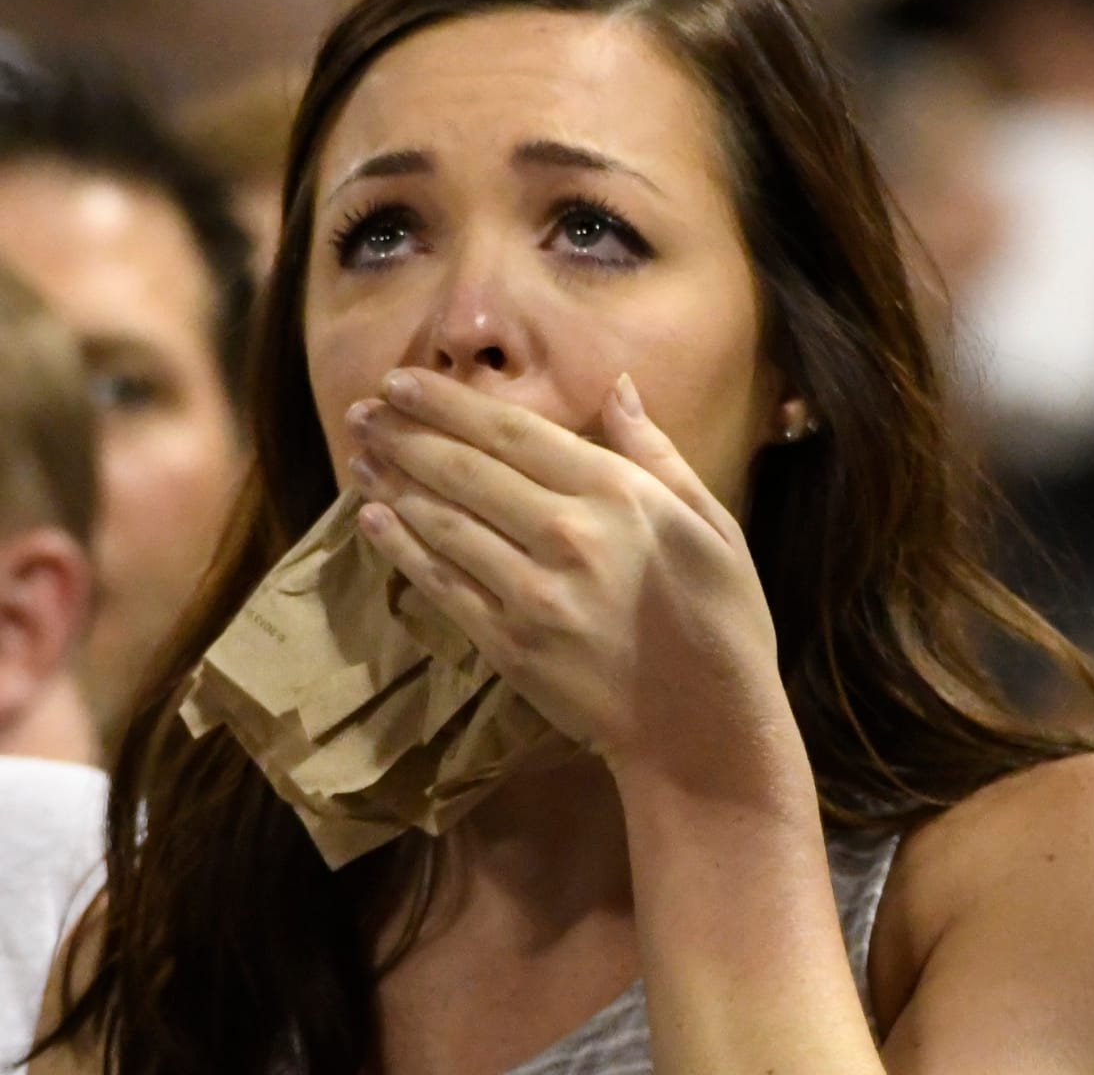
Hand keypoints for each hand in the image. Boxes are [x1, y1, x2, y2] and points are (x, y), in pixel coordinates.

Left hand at [346, 368, 795, 793]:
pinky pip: (442, 586)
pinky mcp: (508, 645)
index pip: (513, 432)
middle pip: (465, 470)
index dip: (448, 403)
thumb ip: (655, 452)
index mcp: (617, 495)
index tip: (402, 380)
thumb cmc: (721, 619)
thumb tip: (617, 386)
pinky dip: (403, 549)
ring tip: (358, 454)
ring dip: (393, 483)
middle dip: (406, 434)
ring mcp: (531, 593)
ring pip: (444, 523)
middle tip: (362, 409)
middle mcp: (566, 534)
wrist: (703, 728)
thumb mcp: (712, 523)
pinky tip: (373, 519)